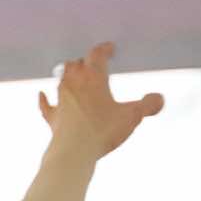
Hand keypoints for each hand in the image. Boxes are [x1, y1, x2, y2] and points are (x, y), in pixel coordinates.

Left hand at [37, 41, 164, 161]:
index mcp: (93, 77)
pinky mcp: (52, 117)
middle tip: (93, 64)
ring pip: (61, 79)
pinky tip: (42, 94)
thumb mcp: (132, 117)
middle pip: (76, 64)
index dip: (104, 49)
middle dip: (85, 62)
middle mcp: (73, 84)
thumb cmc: (102, 131)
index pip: (97, 54)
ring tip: (74, 75)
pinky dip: (44, 98)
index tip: (110, 49)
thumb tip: (159, 99)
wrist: (73, 152)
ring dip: (68, 75)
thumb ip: (148, 105)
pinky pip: (45, 104)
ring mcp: (60, 100)